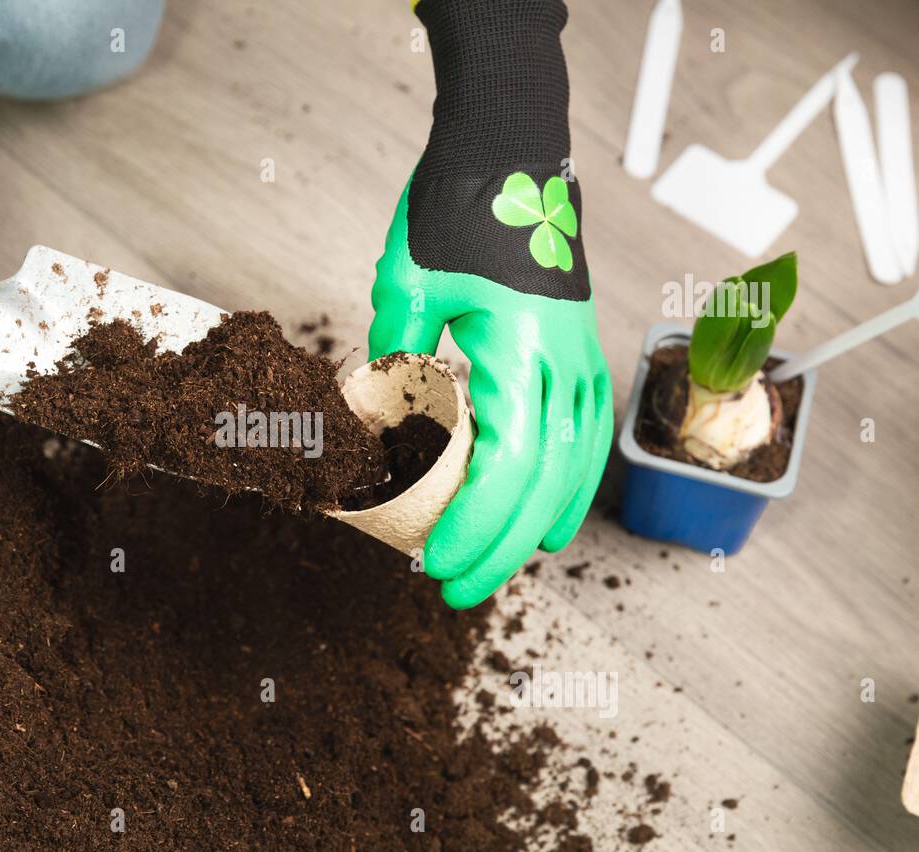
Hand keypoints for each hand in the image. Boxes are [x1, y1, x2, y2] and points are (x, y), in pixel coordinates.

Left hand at [369, 176, 611, 608]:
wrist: (512, 149)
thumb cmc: (460, 207)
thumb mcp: (407, 280)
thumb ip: (393, 354)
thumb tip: (377, 415)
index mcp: (526, 354)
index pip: (508, 468)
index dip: (475, 527)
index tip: (431, 564)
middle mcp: (568, 367)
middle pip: (544, 486)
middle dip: (499, 547)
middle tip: (453, 591)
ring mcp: (584, 360)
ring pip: (574, 472)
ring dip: (534, 528)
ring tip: (496, 568)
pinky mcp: (582, 355)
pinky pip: (585, 440)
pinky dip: (567, 488)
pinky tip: (548, 520)